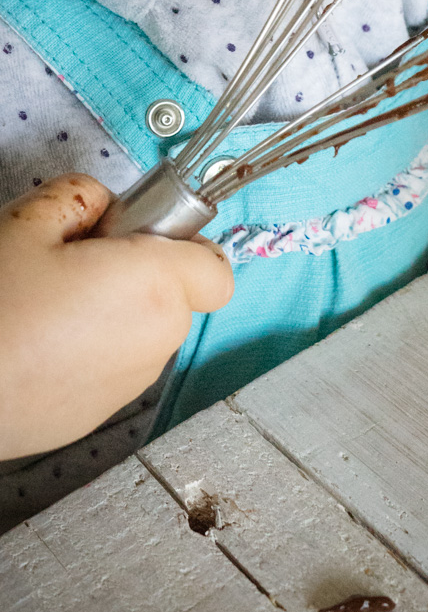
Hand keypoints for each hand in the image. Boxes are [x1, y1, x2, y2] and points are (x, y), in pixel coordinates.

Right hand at [0, 173, 233, 458]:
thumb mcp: (27, 222)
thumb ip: (82, 196)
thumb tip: (105, 207)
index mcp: (154, 288)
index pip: (216, 270)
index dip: (187, 247)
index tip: (143, 235)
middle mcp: (157, 341)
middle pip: (176, 297)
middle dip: (141, 275)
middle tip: (80, 263)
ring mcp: (132, 385)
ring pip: (145, 333)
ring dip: (117, 313)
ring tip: (52, 306)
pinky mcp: (101, 415)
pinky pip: (116, 366)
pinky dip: (94, 350)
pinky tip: (42, 343)